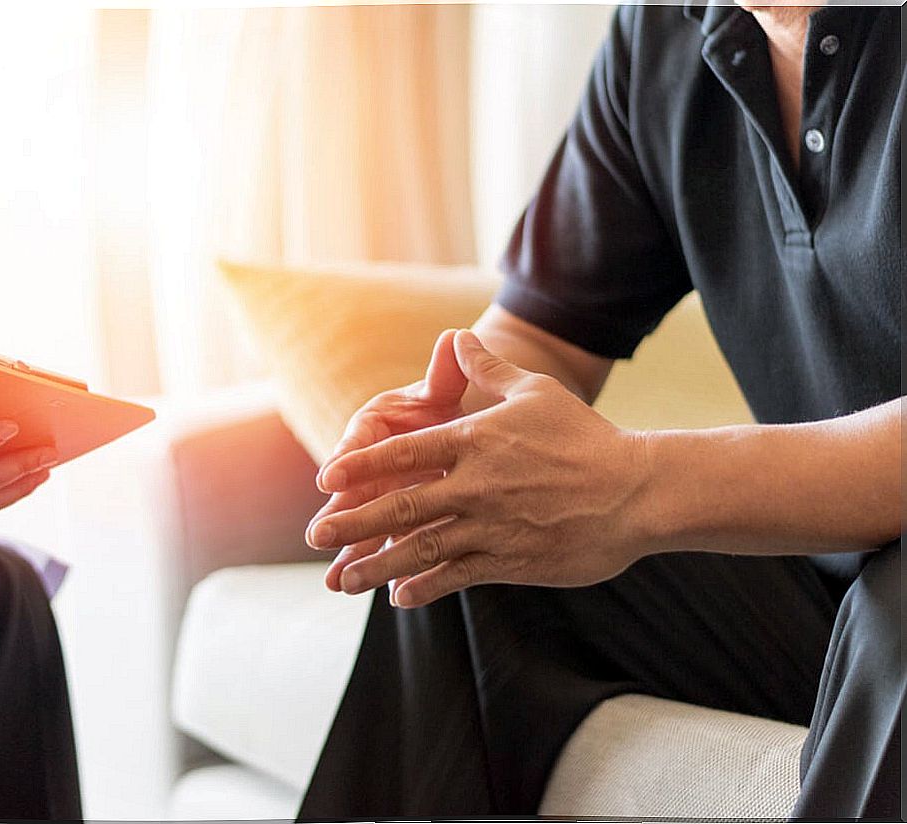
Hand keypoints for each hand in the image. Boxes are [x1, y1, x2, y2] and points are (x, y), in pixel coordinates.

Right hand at [307, 329, 469, 591]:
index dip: (345, 460)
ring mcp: (385, 496)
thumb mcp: (444, 389)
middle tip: (318, 538)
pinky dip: (389, 568)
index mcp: (376, 427)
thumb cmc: (445, 404)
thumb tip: (455, 339)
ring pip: (369, 527)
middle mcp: (373, 464)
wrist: (462, 429)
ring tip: (336, 585)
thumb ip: (446, 372)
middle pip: (354, 493)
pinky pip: (395, 546)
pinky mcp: (401, 520)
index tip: (330, 477)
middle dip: (339, 517)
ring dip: (353, 555)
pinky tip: (387, 593)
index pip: (358, 443)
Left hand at [307, 330, 653, 606]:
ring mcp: (491, 528)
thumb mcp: (535, 392)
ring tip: (344, 579)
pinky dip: (424, 588)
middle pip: (400, 507)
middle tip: (315, 535)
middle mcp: (475, 487)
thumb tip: (457, 337)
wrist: (636, 492)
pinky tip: (399, 597)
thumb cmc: (585, 437)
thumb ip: (487, 370)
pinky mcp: (510, 562)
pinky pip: (456, 577)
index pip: (403, 454)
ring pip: (420, 550)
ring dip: (377, 566)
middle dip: (353, 523)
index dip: (360, 466)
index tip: (324, 479)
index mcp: (475, 442)